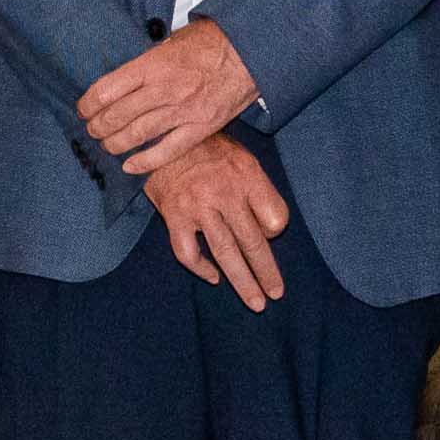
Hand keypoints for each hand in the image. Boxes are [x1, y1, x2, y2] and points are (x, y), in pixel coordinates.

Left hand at [78, 20, 258, 177]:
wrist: (250, 50)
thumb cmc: (211, 42)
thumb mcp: (172, 42)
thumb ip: (148, 62)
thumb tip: (125, 78)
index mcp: (153, 65)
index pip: (107, 89)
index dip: (89, 103)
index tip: (84, 108)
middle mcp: (164, 89)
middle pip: (118, 115)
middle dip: (98, 126)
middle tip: (93, 130)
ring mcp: (183, 110)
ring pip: (137, 134)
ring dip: (116, 143)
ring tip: (108, 145)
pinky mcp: (202, 127)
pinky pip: (168, 151)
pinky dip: (146, 162)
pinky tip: (131, 166)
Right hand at [144, 133, 290, 311]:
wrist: (162, 137)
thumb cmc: (208, 150)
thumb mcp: (242, 158)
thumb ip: (258, 189)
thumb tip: (272, 230)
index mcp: (247, 176)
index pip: (276, 218)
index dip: (276, 232)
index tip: (270, 234)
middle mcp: (225, 193)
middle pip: (254, 242)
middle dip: (267, 273)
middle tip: (275, 294)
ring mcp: (198, 206)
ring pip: (225, 253)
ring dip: (242, 282)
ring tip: (255, 302)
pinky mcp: (174, 216)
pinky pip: (189, 253)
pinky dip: (201, 268)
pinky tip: (213, 277)